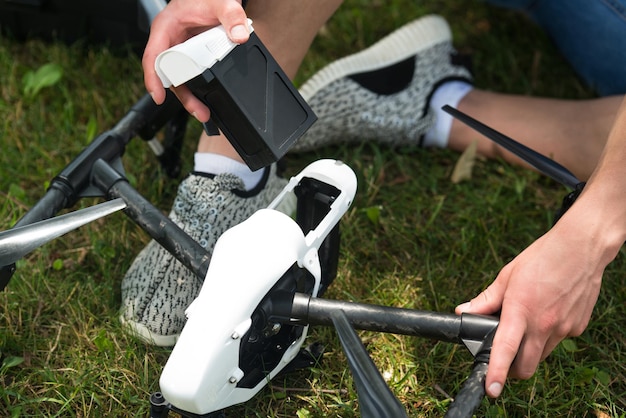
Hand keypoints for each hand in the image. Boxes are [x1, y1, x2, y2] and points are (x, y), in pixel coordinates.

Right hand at [142, 0, 248, 120]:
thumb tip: (240, 35)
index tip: (158, 97)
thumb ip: (231, 16)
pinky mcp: (191, 56)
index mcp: (165, 28)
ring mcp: (179, 51)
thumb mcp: (220, 3)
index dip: (154, 79)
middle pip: (168, 74)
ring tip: (204, 113)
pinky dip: (198, 88)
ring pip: (180, 78)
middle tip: (198, 111)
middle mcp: (170, 42)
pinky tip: (207, 99)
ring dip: (191, 97)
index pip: (153, 57)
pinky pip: (190, 75)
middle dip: (181, 95)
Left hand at [456, 207, 612, 397]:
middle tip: (503, 359)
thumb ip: (485, 300)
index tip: (491, 389)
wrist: (580, 248)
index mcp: (520, 311)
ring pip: (542, 355)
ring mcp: (563, 328)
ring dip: (530, 350)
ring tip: (526, 326)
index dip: (496, 373)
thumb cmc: (541, 258)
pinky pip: (558, 340)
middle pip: (526, 367)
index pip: (505, 349)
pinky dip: (548, 335)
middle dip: (512, 370)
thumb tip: (464, 312)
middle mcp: (543, 324)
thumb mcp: (506, 277)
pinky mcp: (577, 327)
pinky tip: (547, 313)